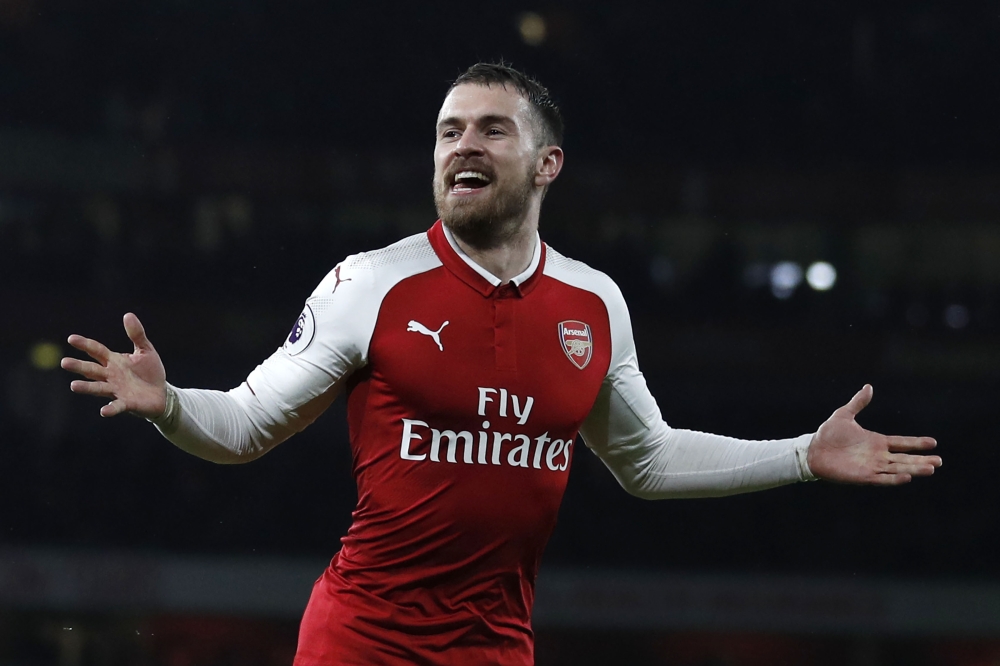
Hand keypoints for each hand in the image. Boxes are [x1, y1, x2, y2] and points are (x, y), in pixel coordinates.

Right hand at [61, 312, 166, 418]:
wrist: (162, 393)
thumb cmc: (150, 372)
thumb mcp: (145, 350)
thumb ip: (136, 334)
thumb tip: (127, 314)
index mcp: (114, 361)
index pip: (96, 350)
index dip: (85, 344)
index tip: (71, 338)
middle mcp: (111, 376)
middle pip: (92, 369)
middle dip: (79, 366)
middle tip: (64, 362)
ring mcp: (117, 390)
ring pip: (98, 388)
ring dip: (86, 387)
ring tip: (73, 385)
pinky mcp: (127, 403)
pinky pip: (117, 406)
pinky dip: (110, 409)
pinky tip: (103, 411)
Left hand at [806, 385, 940, 484]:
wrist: (812, 450)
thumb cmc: (827, 434)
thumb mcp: (844, 415)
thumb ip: (858, 403)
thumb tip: (869, 386)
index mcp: (876, 442)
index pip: (901, 443)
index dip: (916, 443)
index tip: (934, 443)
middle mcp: (877, 455)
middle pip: (905, 459)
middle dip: (922, 460)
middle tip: (940, 462)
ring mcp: (872, 467)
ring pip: (898, 469)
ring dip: (914, 469)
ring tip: (931, 469)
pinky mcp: (863, 476)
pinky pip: (882, 479)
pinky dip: (895, 479)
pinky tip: (908, 477)